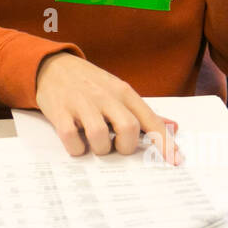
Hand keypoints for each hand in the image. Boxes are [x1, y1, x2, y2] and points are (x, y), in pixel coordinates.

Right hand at [34, 52, 181, 162]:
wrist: (52, 65)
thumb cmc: (90, 83)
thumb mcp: (119, 91)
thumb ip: (144, 112)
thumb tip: (174, 127)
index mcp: (123, 92)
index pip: (150, 120)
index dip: (164, 142)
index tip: (175, 161)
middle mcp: (105, 96)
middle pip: (128, 128)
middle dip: (125, 147)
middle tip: (117, 147)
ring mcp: (81, 104)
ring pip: (99, 136)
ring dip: (100, 149)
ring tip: (95, 143)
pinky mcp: (60, 112)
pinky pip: (71, 139)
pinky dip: (76, 148)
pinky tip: (77, 142)